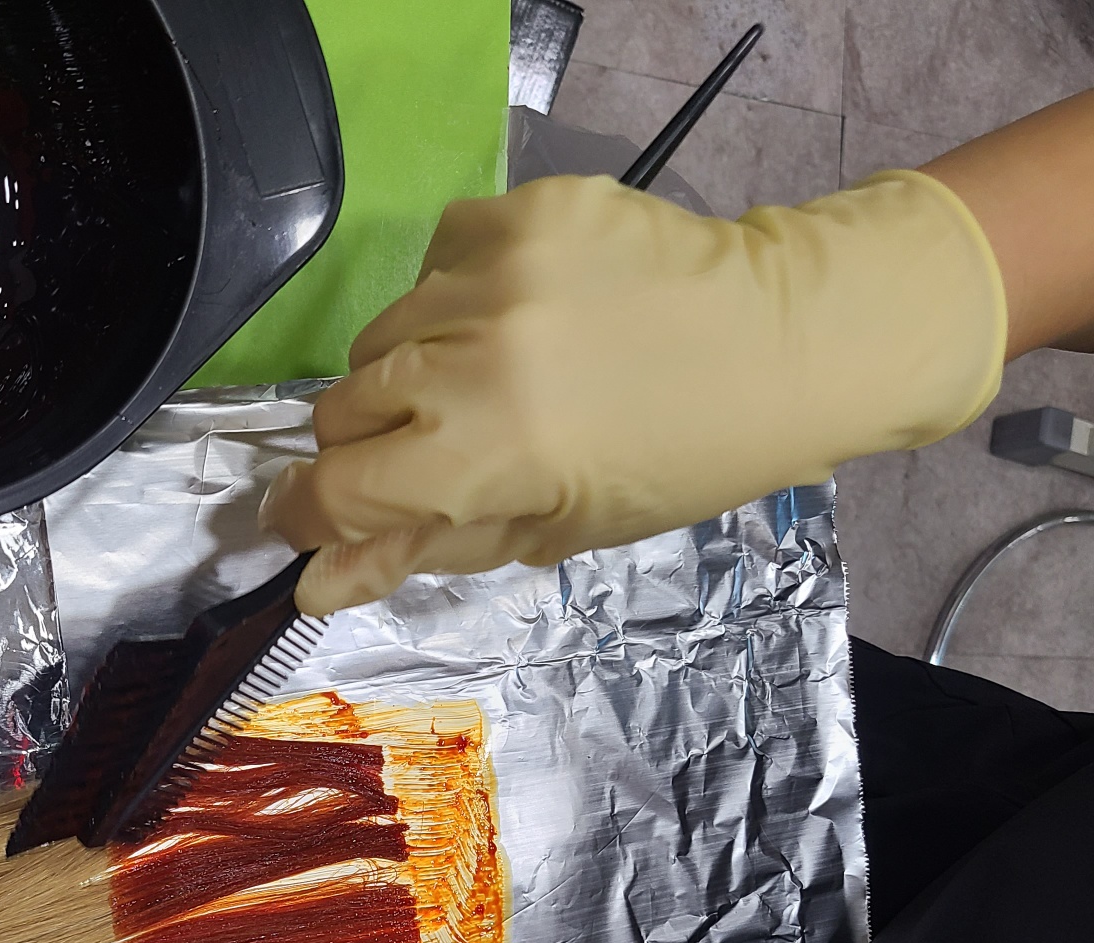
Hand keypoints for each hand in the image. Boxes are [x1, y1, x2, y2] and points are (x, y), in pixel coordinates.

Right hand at [261, 170, 1005, 614]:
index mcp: (486, 457)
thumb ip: (423, 549)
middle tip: (435, 452)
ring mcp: (498, 270)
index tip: (313, 517)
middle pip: (340, 408)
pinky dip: (452, 294)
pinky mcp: (526, 208)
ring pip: (378, 333)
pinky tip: (512, 313)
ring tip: (489, 377)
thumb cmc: (672, 465)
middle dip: (367, 447)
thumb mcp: (549, 529)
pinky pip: (433, 255)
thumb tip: (312, 583)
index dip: (309, 512)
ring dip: (409, 370)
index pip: (335, 488)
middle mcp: (475, 356)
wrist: (784, 346)